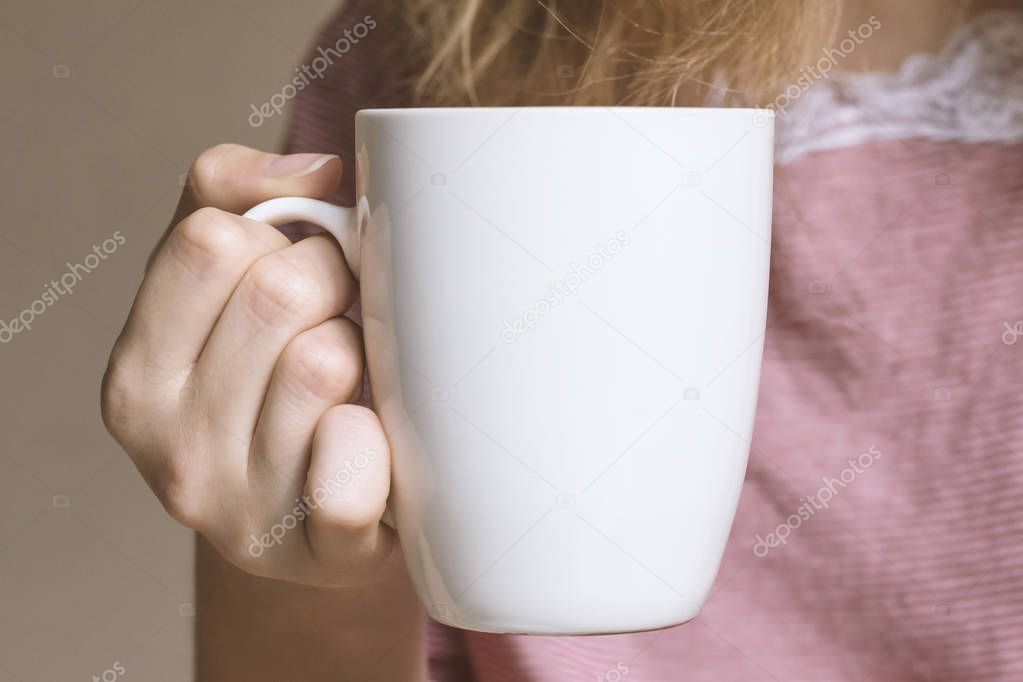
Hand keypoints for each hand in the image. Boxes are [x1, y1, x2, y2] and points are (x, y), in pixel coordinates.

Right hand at [102, 144, 399, 586]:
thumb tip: (319, 165)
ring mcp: (243, 512)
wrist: (309, 524)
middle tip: (341, 318)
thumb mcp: (220, 287)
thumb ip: (235, 195)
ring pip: (324, 362)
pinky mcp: (320, 555)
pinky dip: (375, 445)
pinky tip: (372, 440)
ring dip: (364, 355)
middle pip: (279, 292)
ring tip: (354, 381)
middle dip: (333, 284)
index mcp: (138, 377)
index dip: (281, 234)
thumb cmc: (267, 386)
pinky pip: (351, 481)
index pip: (213, 240)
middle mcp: (173, 451)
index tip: (301, 262)